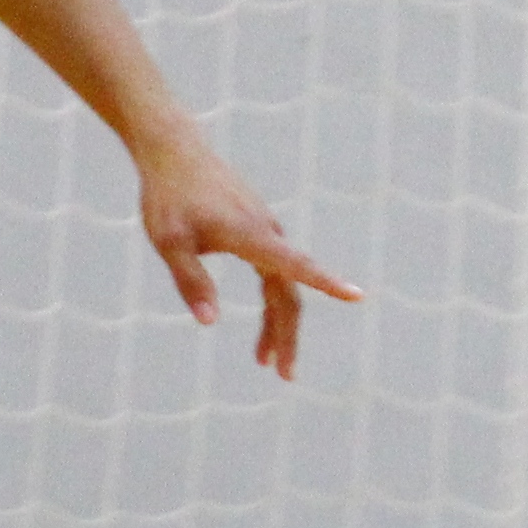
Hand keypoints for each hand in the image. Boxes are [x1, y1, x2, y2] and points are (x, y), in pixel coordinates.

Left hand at [136, 136, 360, 380]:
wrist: (173, 151)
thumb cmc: (169, 197)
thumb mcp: (170, 242)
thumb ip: (191, 282)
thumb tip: (210, 324)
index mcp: (251, 236)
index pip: (297, 265)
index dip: (327, 282)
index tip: (358, 296)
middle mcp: (267, 234)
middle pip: (288, 292)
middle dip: (286, 335)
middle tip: (285, 376)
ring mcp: (265, 231)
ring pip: (281, 286)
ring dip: (277, 324)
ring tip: (264, 361)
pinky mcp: (257, 230)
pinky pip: (274, 273)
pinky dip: (271, 302)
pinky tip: (263, 321)